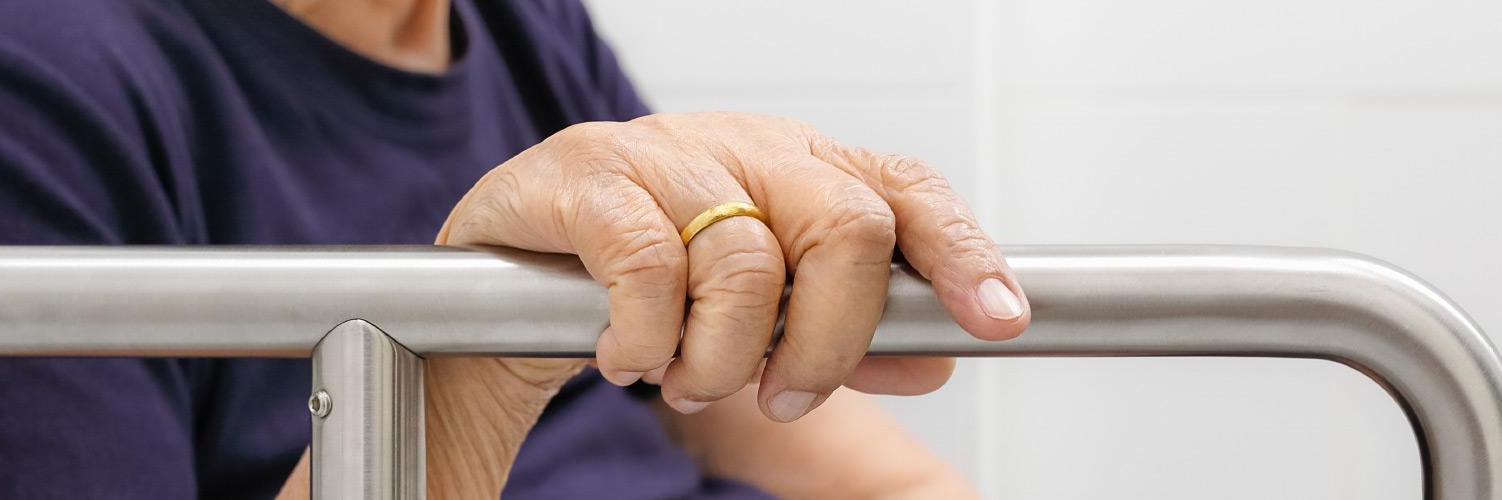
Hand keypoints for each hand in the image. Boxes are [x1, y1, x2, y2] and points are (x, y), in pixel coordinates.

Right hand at [439, 112, 1029, 421]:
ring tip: (685, 380)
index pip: (905, 191)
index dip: (960, 253)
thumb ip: (844, 332)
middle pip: (848, 224)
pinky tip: (627, 358)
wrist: (503, 269)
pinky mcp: (585, 178)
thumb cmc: (641, 278)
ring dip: (723, 358)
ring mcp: (664, 154)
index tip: (999, 319)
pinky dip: (649, 339)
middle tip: (788, 396)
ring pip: (747, 263)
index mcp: (800, 165)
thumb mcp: (757, 311)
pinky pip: (648, 266)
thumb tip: (936, 355)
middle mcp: (743, 146)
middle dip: (831, 337)